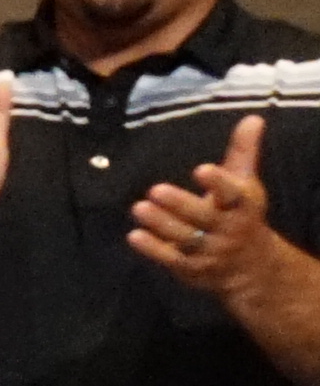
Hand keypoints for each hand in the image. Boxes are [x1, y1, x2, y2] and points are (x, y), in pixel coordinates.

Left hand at [134, 112, 279, 291]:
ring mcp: (210, 250)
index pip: (233, 194)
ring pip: (185, 238)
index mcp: (242, 205)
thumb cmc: (241, 214)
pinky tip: (134, 236)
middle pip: (204, 217)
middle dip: (181, 204)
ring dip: (162, 224)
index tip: (201, 169)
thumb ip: (243, 152)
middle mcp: (227, 228)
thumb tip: (252, 117)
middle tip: (155, 189)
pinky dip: (154, 249)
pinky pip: (172, 259)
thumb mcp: (245, 184)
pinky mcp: (192, 268)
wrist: (252, 266)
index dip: (218, 183)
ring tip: (139, 207)